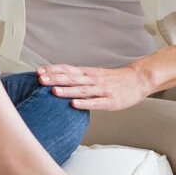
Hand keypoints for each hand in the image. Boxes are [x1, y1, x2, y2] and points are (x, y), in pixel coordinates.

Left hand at [37, 63, 153, 110]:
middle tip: (40, 79)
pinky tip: (74, 105)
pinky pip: (96, 102)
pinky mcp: (110, 101)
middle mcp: (92, 79)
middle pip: (71, 78)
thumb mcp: (93, 74)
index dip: (53, 70)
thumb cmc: (112, 79)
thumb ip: (77, 77)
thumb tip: (56, 79)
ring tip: (53, 91)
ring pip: (82, 89)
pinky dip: (85, 103)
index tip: (38, 71)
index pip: (67, 69)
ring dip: (67, 90)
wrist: (137, 79)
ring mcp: (102, 90)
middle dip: (55, 79)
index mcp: (87, 73)